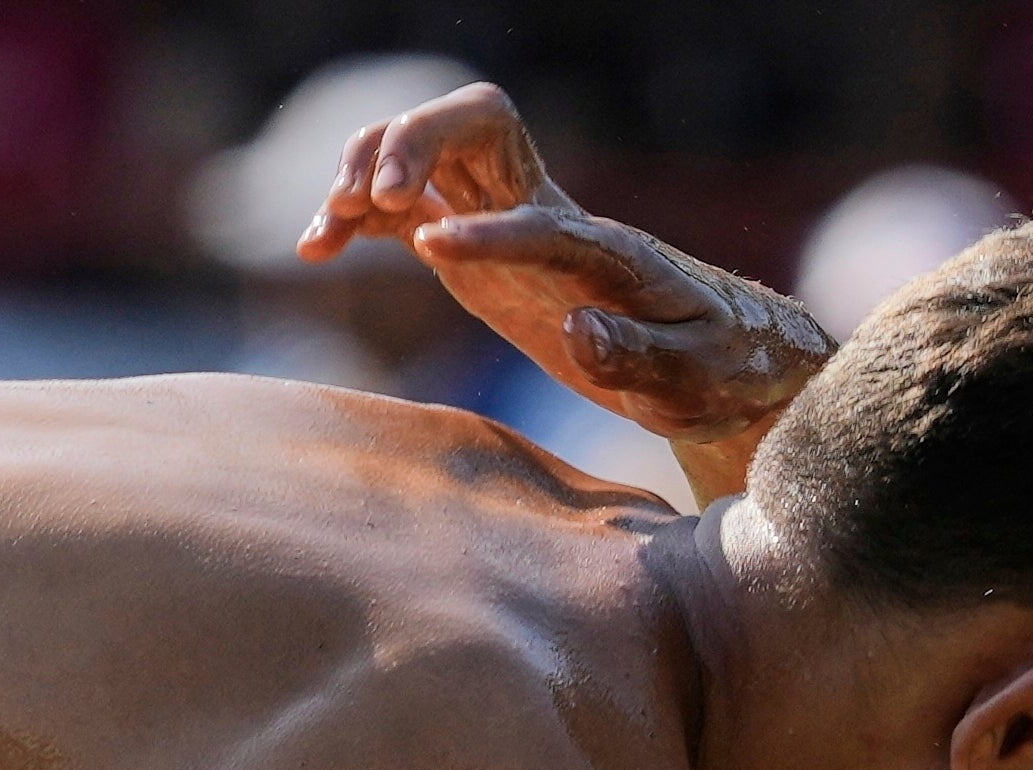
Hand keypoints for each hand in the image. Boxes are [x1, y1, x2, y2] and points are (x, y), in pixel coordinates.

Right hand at [298, 83, 834, 451]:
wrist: (715, 358)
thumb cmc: (715, 368)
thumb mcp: (693, 380)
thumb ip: (640, 357)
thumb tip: (580, 328)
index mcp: (608, 248)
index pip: (541, 219)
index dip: (489, 229)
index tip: (433, 248)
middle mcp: (550, 216)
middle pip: (472, 127)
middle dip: (414, 143)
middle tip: (373, 201)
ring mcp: (507, 224)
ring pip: (426, 156)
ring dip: (369, 170)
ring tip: (327, 228)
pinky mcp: (479, 250)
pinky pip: (404, 210)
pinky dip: (359, 217)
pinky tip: (316, 248)